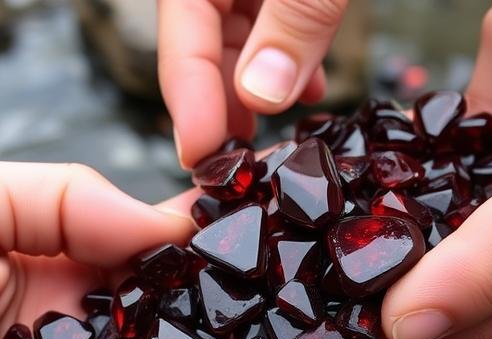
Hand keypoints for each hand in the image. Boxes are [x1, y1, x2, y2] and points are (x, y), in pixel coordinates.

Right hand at [158, 0, 346, 166]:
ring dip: (254, 94)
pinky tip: (308, 93)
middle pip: (203, 42)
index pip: (183, 29)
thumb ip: (296, 19)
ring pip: (238, 38)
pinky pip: (273, 23)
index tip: (199, 154)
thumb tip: (263, 94)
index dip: (188, 99)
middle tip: (234, 166)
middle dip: (219, 107)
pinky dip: (288, 62)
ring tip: (267, 143)